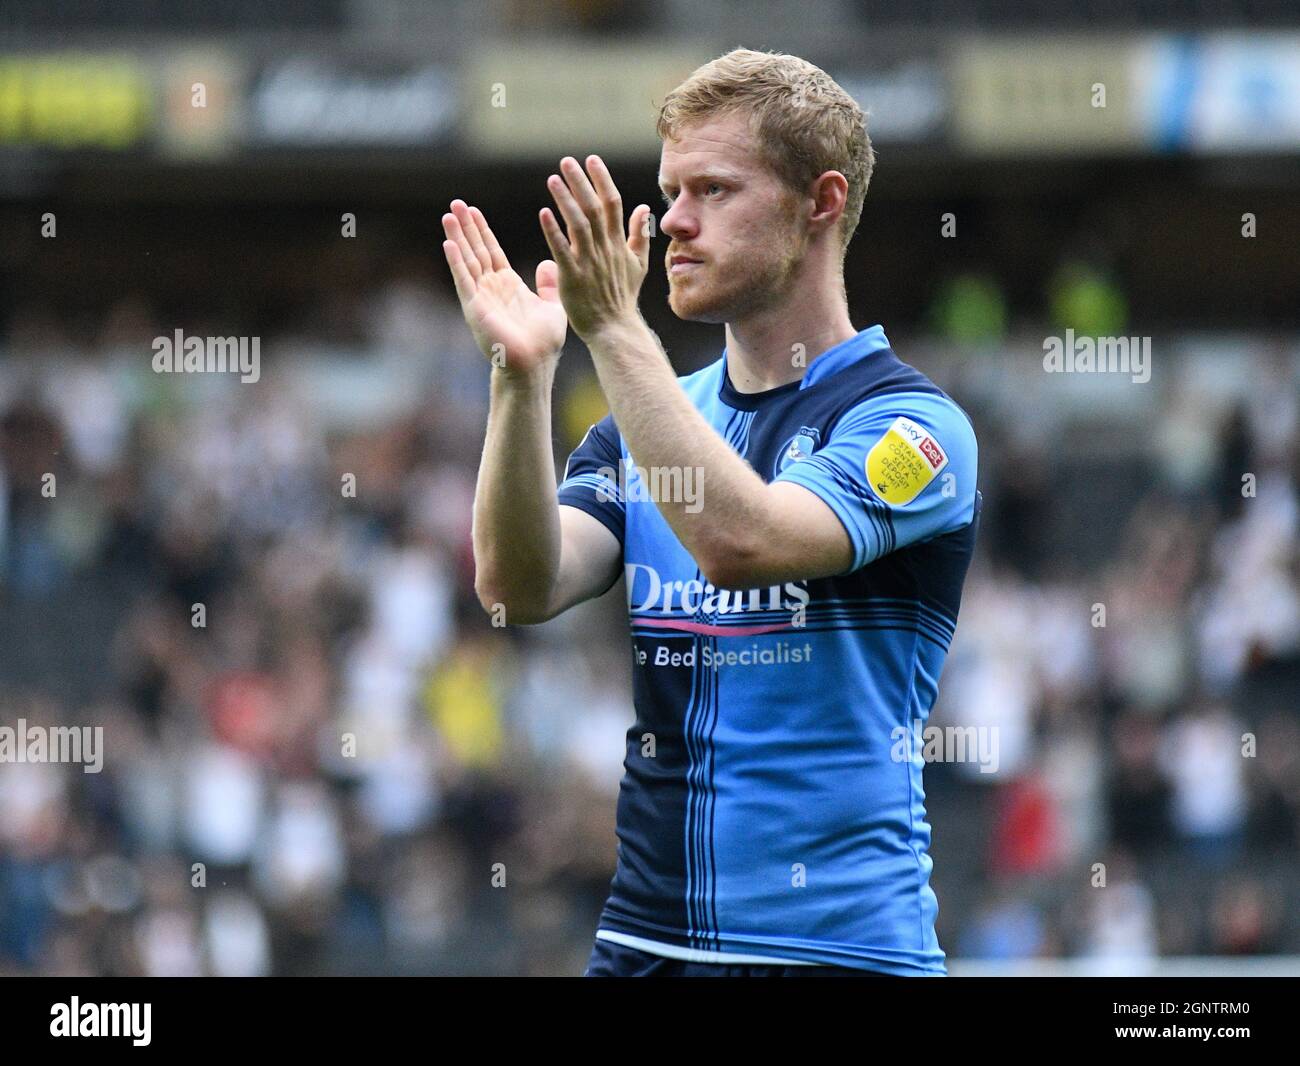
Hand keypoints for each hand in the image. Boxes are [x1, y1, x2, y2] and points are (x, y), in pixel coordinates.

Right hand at [442, 200, 567, 374]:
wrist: (534, 364)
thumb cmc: (544, 342)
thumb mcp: (552, 306)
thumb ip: (549, 285)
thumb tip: (547, 263)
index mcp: (508, 285)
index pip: (491, 252)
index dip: (482, 231)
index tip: (473, 210)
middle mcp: (491, 289)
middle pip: (475, 251)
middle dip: (466, 227)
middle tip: (456, 203)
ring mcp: (481, 297)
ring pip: (467, 261)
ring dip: (457, 237)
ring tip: (449, 215)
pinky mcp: (475, 308)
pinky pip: (464, 280)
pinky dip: (456, 262)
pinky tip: (448, 243)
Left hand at [539, 155, 652, 341]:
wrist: (614, 329)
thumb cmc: (622, 297)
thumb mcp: (638, 264)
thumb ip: (639, 234)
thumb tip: (643, 207)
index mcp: (619, 243)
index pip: (612, 203)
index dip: (601, 179)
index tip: (591, 159)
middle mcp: (605, 249)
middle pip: (594, 208)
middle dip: (581, 182)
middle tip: (567, 161)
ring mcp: (589, 262)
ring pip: (579, 224)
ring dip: (566, 200)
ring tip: (553, 179)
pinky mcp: (573, 277)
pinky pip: (562, 250)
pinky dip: (554, 231)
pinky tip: (543, 213)